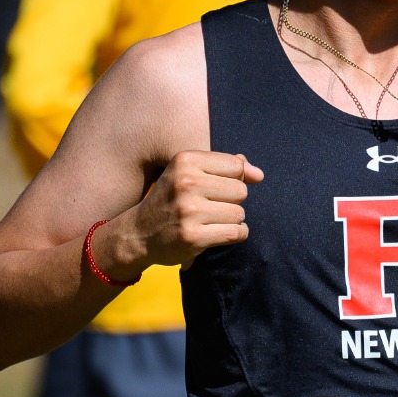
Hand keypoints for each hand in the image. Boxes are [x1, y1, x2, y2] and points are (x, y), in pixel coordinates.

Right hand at [102, 150, 262, 273]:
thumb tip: (258, 174)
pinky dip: (236, 235)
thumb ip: (225, 166)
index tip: (219, 188)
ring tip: (210, 221)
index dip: (235, 179)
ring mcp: (188, 211)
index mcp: (185, 160)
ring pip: (239, 214)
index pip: (236, 166)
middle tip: (210, 207)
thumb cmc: (172, 200)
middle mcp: (186, 182)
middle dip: (232, 201)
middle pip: (241, 191)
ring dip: (232, 220)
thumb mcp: (190, 173)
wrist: (139, 233)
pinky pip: (236, 233)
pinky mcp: (192, 236)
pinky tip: (219, 233)